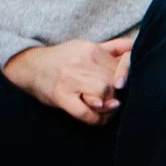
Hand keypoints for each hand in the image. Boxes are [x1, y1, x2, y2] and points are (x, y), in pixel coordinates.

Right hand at [5, 37, 131, 124]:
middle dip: (117, 94)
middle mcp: (82, 62)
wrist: (29, 66)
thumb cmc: (64, 59)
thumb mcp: (87, 47)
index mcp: (92, 49)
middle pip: (114, 81)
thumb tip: (137, 45)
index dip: (128, 77)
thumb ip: (113, 47)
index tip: (123, 85)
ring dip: (108, 106)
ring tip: (105, 108)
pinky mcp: (61, 96)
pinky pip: (86, 113)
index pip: (123, 64)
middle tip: (113, 100)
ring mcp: (70, 79)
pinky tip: (97, 117)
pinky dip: (96, 119)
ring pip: (104, 95)